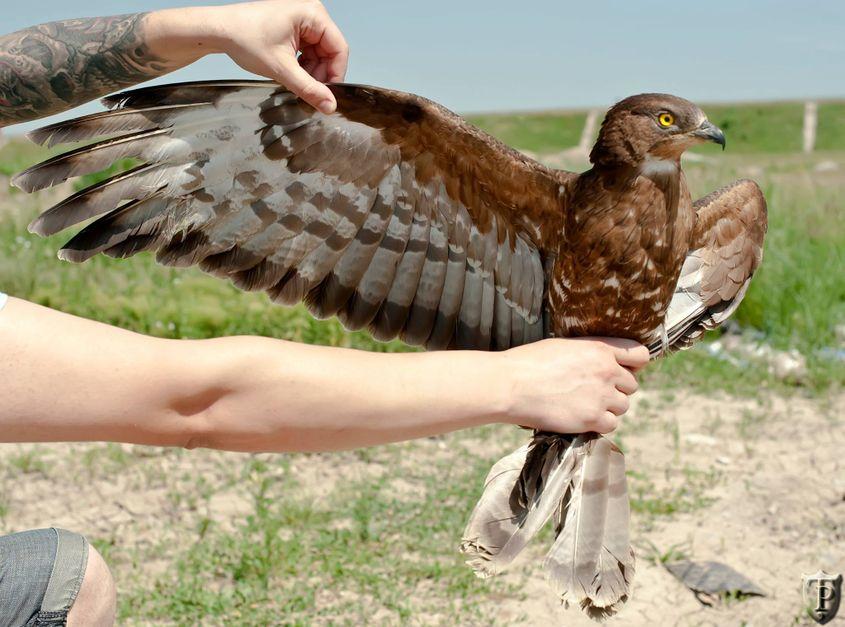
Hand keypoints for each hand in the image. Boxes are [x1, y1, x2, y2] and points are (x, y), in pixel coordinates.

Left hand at [148, 1, 348, 113]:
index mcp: (313, 14)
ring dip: (310, 73)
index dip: (335, 75)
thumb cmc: (245, 38)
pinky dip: (302, 66)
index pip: (339, 49)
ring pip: (319, 55)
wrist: (219, 30)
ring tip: (294, 81)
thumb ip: (308, 89)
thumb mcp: (281, 68)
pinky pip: (308, 52)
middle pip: (330, 53)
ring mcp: (303, 21)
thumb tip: (330, 106)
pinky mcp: (294, 29)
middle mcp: (311, 14)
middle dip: (320, 75)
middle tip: (307, 92)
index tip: (327, 95)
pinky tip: (290, 73)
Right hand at [498, 337, 648, 434]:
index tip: (622, 371)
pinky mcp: (592, 418)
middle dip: (616, 389)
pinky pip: (611, 424)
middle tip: (593, 392)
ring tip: (584, 405)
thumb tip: (600, 363)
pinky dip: (599, 424)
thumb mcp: (563, 346)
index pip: (639, 355)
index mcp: (600, 349)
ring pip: (623, 406)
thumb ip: (589, 354)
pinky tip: (580, 417)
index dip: (632, 365)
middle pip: (631, 385)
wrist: (511, 385)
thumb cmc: (528, 363)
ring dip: (608, 408)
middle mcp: (607, 371)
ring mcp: (601, 396)